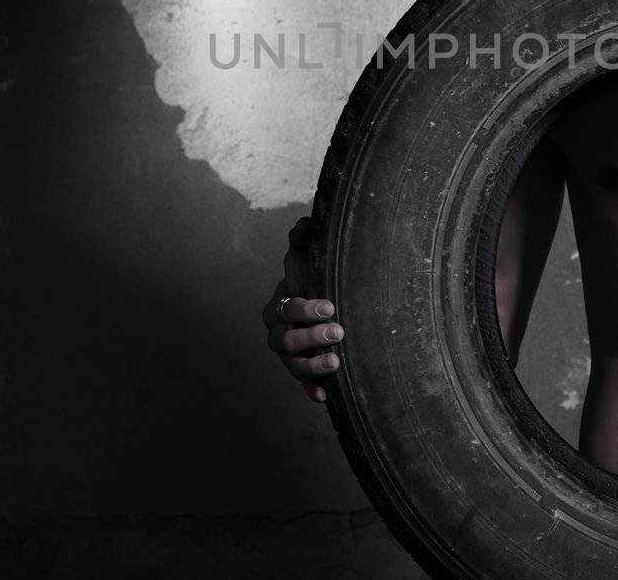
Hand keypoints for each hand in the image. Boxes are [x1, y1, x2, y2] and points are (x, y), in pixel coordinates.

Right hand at [261, 216, 343, 402]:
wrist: (319, 310)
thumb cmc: (312, 284)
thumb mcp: (308, 262)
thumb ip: (303, 242)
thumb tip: (306, 221)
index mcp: (278, 306)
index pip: (286, 308)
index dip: (305, 309)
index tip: (330, 306)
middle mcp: (278, 333)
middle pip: (287, 340)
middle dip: (312, 337)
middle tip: (339, 331)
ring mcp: (288, 357)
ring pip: (293, 365)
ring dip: (313, 366)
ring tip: (336, 363)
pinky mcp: (301, 374)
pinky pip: (302, 385)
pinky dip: (311, 390)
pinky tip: (324, 395)